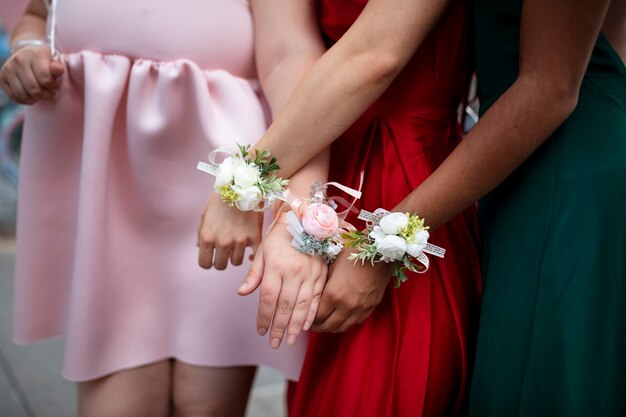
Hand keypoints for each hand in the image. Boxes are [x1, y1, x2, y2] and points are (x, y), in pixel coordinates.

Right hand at [0, 45, 63, 104]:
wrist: (26, 53)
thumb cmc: (44, 60)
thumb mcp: (54, 60)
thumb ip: (57, 67)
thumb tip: (59, 70)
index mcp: (35, 54)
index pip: (45, 79)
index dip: (53, 86)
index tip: (55, 85)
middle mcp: (19, 60)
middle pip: (34, 89)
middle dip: (45, 95)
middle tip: (50, 93)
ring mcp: (9, 68)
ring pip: (23, 95)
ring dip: (35, 99)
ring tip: (41, 94)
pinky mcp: (2, 77)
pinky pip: (15, 97)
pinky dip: (25, 100)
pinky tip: (31, 95)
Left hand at [197, 193, 262, 269]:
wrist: (243, 185)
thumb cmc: (221, 198)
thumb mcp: (205, 214)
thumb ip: (201, 233)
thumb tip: (199, 247)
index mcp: (207, 236)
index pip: (204, 263)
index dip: (208, 262)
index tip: (212, 257)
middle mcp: (222, 242)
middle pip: (221, 265)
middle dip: (222, 260)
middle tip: (225, 251)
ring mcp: (239, 241)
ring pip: (236, 262)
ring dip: (236, 255)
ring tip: (237, 245)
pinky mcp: (255, 237)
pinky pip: (254, 256)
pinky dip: (252, 256)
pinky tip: (250, 252)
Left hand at [238, 222, 327, 348]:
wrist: (305, 218)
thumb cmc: (280, 235)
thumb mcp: (263, 250)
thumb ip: (254, 274)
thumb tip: (242, 293)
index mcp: (276, 265)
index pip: (268, 298)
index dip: (264, 317)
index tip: (260, 331)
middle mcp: (294, 271)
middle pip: (285, 305)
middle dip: (279, 327)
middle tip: (274, 343)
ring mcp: (310, 274)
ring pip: (303, 305)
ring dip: (296, 326)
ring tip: (291, 341)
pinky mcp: (322, 274)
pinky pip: (317, 298)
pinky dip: (312, 314)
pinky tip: (307, 326)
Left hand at [311, 250, 391, 332]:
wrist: (379, 252)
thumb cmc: (352, 254)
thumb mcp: (331, 266)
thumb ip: (322, 284)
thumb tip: (314, 295)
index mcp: (333, 294)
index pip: (317, 316)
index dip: (309, 319)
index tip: (305, 317)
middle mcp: (346, 306)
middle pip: (328, 326)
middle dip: (317, 327)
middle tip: (312, 325)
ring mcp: (360, 308)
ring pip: (342, 328)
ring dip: (331, 328)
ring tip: (325, 324)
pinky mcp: (371, 307)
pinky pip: (356, 322)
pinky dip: (346, 323)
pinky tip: (341, 318)